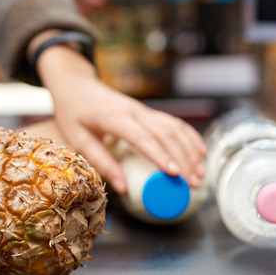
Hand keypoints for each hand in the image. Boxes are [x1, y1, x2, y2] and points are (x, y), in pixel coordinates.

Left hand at [35, 43, 205, 194]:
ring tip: (200, 174)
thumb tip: (123, 188)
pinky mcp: (148, 112)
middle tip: (192, 184)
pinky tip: (200, 152)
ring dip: (191, 150)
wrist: (77, 86)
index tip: (175, 173)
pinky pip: (174, 123)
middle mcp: (134, 111)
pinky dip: (189, 137)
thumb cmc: (74, 113)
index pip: (142, 137)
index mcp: (114, 117)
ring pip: (174, 128)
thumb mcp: (78, 139)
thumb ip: (101, 162)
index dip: (160, 155)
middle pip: (165, 135)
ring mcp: (144, 110)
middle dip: (183, 160)